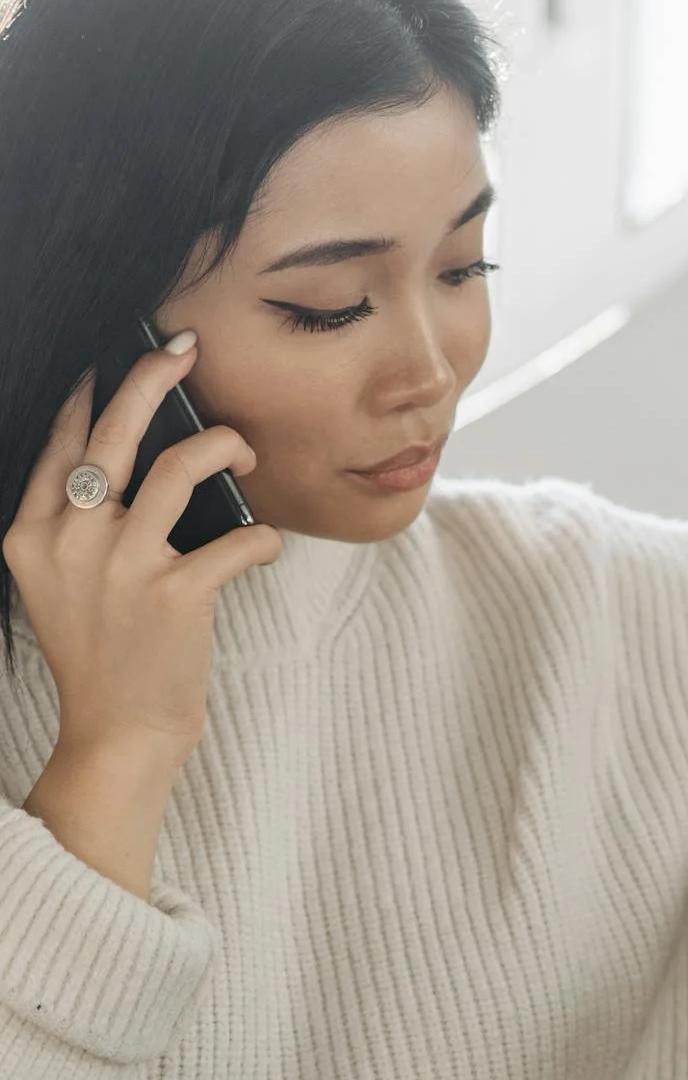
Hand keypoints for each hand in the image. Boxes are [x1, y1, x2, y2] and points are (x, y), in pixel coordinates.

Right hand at [3, 336, 280, 771]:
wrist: (117, 732)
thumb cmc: (104, 653)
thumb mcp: (62, 583)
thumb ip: (81, 524)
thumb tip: (136, 459)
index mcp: (32, 534)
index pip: (60, 445)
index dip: (91, 394)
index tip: (116, 358)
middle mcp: (69, 541)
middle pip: (113, 432)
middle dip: (152, 376)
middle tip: (186, 347)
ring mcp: (121, 565)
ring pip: (182, 464)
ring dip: (226, 446)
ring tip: (245, 453)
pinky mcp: (176, 593)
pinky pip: (238, 537)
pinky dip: (262, 538)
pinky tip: (264, 546)